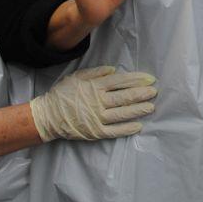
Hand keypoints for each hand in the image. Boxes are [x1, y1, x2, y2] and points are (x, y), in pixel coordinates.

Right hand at [29, 66, 156, 141]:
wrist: (47, 116)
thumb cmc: (62, 94)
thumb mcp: (76, 76)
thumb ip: (95, 72)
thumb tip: (114, 69)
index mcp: (94, 86)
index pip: (120, 81)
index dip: (136, 80)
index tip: (150, 79)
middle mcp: (98, 101)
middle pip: (124, 97)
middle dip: (141, 94)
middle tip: (155, 92)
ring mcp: (97, 118)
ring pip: (122, 113)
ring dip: (138, 110)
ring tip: (151, 107)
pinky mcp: (95, 132)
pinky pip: (114, 131)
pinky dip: (126, 129)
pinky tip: (138, 126)